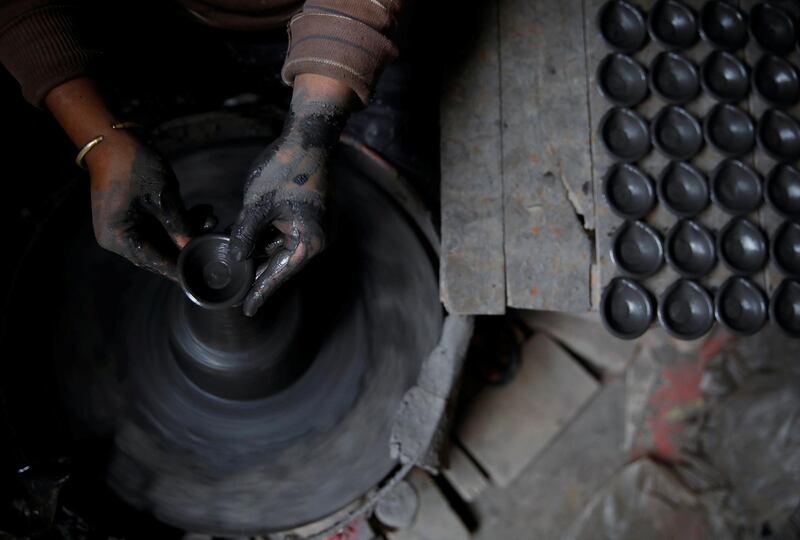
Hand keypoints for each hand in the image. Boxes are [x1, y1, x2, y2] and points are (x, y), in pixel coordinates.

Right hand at [43, 78, 193, 280]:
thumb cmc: (133, 166)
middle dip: (189, 246)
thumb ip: (180, 226)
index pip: (155, 262)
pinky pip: (159, 227)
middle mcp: (118, 239)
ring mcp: (125, 228)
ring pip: (163, 240)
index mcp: (118, 239)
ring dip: (187, 231)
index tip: (203, 274)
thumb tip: (198, 247)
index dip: (181, 269)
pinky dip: (178, 222)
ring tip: (211, 220)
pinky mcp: (133, 217)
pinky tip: (201, 213)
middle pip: (160, 253)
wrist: (112, 139)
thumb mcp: (163, 198)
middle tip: (215, 242)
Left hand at [230, 74, 354, 315]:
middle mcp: (317, 238)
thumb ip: (245, 235)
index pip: (281, 274)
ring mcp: (315, 226)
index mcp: (310, 241)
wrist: (310, 136)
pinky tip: (245, 242)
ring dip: (260, 253)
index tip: (247, 310)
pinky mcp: (310, 215)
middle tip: (235, 291)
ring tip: (234, 265)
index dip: (261, 292)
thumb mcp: (258, 205)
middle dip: (258, 272)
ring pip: (282, 247)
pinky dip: (267, 238)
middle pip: (282, 263)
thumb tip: (234, 259)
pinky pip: (286, 233)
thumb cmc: (286, 168)